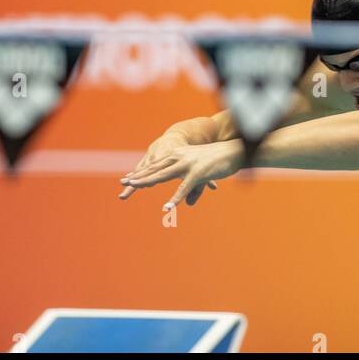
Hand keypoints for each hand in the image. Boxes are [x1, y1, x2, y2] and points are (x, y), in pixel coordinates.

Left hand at [119, 140, 243, 208]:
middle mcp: (180, 158)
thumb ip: (194, 190)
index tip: (129, 177)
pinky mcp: (197, 174)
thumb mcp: (202, 176)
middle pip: (155, 169)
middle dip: (139, 176)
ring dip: (148, 181)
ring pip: (163, 175)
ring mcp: (187, 165)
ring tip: (134, 187)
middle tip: (124, 182)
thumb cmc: (218, 162)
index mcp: (179, 156)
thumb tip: (188, 204)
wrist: (234, 152)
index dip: (142, 172)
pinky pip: (184, 189)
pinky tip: (166, 207)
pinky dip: (174, 199)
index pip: (157, 165)